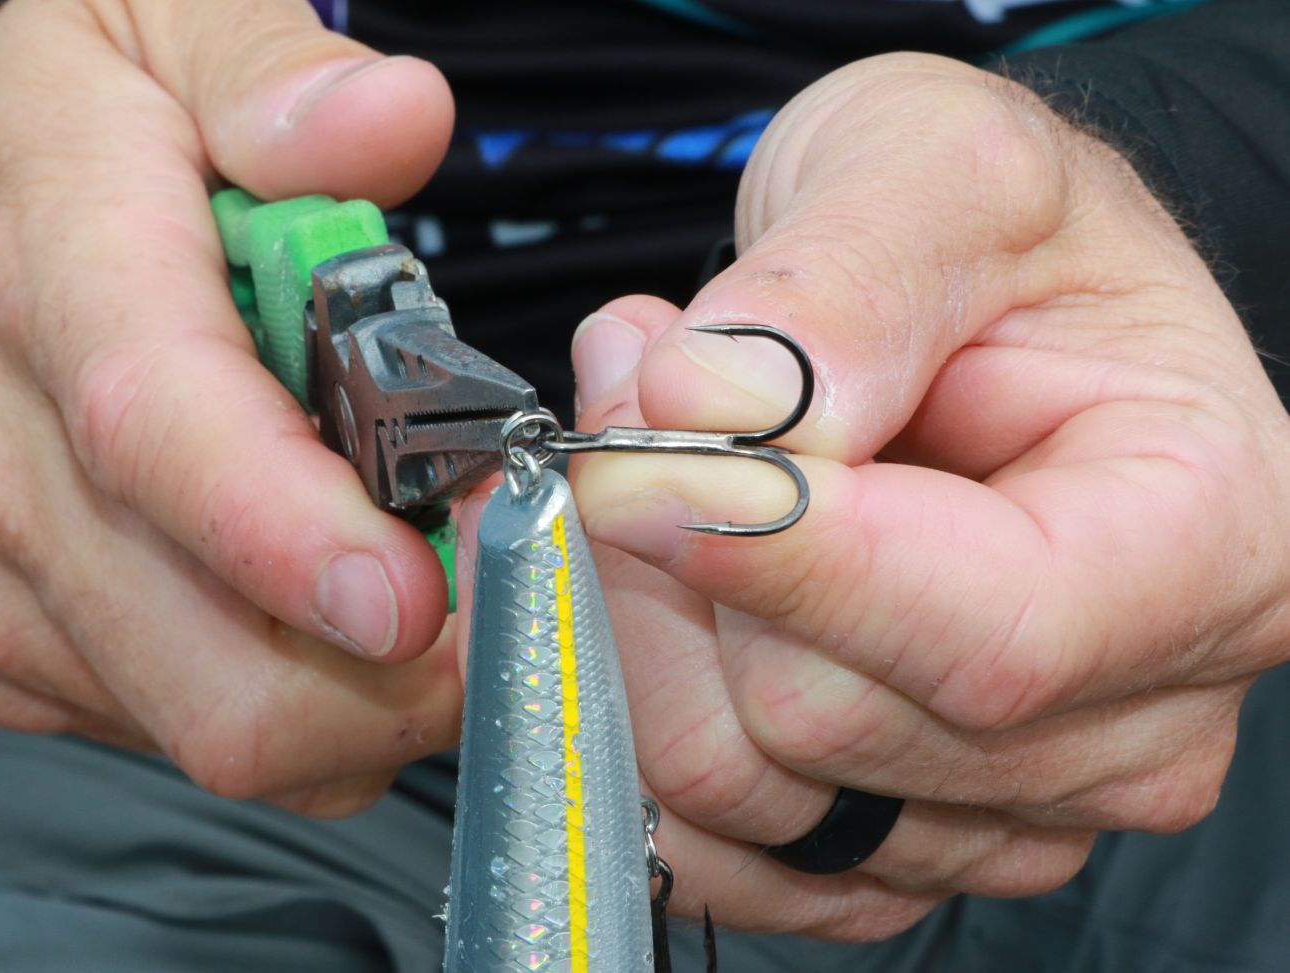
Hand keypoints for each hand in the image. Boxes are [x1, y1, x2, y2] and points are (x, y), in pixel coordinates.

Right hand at [0, 0, 459, 813]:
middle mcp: (3, 452)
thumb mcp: (165, 22)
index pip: (160, 429)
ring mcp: (1, 570)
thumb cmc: (65, 119)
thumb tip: (398, 122)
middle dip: (386, 667)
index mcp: (57, 272)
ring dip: (357, 694)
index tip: (412, 590)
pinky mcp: (13, 641)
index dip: (291, 532)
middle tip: (491, 586)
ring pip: (207, 725)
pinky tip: (318, 614)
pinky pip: (176, 733)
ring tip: (423, 588)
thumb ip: (281, 79)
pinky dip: (291, 709)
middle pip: (204, 651)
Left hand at [569, 53, 1289, 938]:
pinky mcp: (895, 832)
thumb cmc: (1001, 243)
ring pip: (737, 786)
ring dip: (642, 614)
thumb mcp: (943, 172)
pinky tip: (662, 584)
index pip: (991, 634)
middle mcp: (1132, 707)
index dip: (781, 559)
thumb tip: (703, 404)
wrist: (984, 306)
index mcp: (1207, 541)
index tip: (639, 457)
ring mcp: (1011, 795)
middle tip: (642, 401)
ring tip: (662, 465)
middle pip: (825, 723)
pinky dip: (640, 710)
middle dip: (677, 552)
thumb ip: (845, 281)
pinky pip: (717, 844)